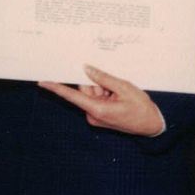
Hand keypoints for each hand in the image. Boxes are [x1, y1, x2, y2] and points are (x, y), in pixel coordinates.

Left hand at [37, 64, 165, 136]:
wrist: (152, 125)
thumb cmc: (141, 108)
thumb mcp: (124, 88)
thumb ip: (104, 78)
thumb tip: (86, 69)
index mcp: (97, 110)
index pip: (72, 96)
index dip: (56, 88)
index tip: (42, 82)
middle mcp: (93, 115)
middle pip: (86, 91)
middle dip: (98, 83)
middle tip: (115, 85)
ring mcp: (96, 117)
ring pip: (93, 94)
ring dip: (104, 89)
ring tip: (120, 93)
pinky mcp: (100, 116)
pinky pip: (98, 99)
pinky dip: (106, 94)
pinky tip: (119, 96)